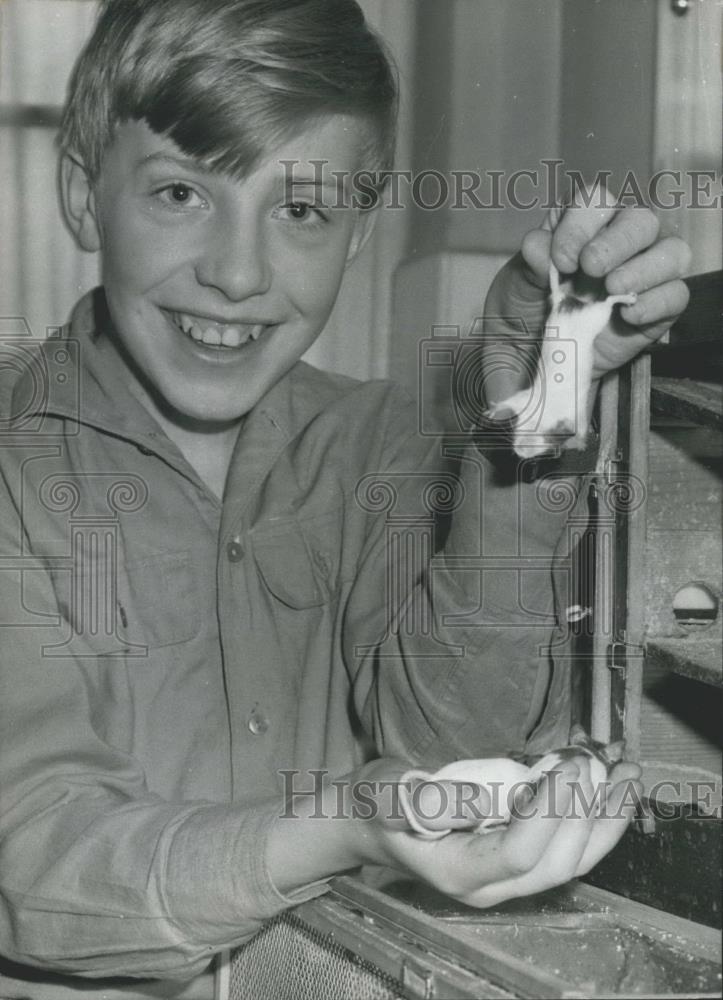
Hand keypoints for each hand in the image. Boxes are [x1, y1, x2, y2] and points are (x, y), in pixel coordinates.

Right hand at [350, 755, 641, 909]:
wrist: (370, 818)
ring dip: (604, 821)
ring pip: (570, 862)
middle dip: (590, 817)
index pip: (518, 854)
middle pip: (557, 865)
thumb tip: (477, 801)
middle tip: (609, 767)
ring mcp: (506, 877)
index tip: (567, 767)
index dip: (549, 814)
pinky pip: (565, 849)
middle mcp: (490, 885)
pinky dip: (592, 820)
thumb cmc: (376, 802)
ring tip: (628, 776)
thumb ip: (422, 800)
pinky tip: (608, 787)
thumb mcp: (387, 793)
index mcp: (458, 871)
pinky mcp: (516, 859)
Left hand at [482, 184, 690, 403]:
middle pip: (639, 220)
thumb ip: (528, 266)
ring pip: (671, 251)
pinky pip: (677, 295)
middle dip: (617, 241)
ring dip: (645, 268)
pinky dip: (657, 302)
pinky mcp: (658, 310)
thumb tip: (539, 245)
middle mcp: (618, 243)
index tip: (560, 259)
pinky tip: (628, 315)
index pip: (595, 202)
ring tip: (612, 290)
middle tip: (591, 268)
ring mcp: (643, 275)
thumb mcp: (514, 289)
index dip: (581, 224)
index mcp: (581, 226)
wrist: (531, 366)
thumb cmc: (523, 315)